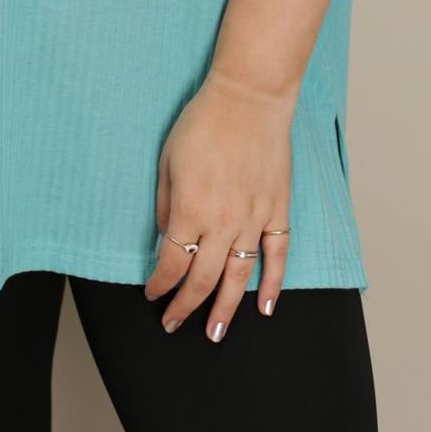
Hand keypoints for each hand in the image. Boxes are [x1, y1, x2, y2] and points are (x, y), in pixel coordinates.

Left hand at [144, 67, 294, 339]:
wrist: (248, 97)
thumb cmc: (202, 123)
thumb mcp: (167, 161)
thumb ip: (165, 205)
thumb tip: (168, 239)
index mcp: (189, 210)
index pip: (171, 264)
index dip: (160, 285)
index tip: (153, 293)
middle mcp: (221, 222)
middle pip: (202, 280)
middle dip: (185, 307)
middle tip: (173, 324)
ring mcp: (253, 218)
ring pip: (238, 277)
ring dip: (226, 309)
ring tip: (215, 334)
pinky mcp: (277, 210)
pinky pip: (277, 255)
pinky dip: (274, 284)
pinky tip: (267, 307)